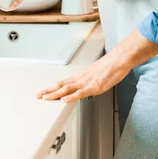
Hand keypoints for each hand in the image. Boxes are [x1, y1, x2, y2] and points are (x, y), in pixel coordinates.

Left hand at [36, 30, 157, 102]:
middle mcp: (81, 79)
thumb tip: (84, 87)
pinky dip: (72, 97)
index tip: (43, 91)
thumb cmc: (111, 65)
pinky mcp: (95, 86)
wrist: (120, 58)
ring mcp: (87, 83)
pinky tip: (64, 100)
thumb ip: (89, 81)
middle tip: (37, 95)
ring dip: (56, 94)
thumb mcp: (97, 74)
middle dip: (49, 91)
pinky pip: (81, 93)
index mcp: (81, 76)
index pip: (63, 83)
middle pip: (61, 86)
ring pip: (68, 89)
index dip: (52, 87)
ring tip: (46, 98)